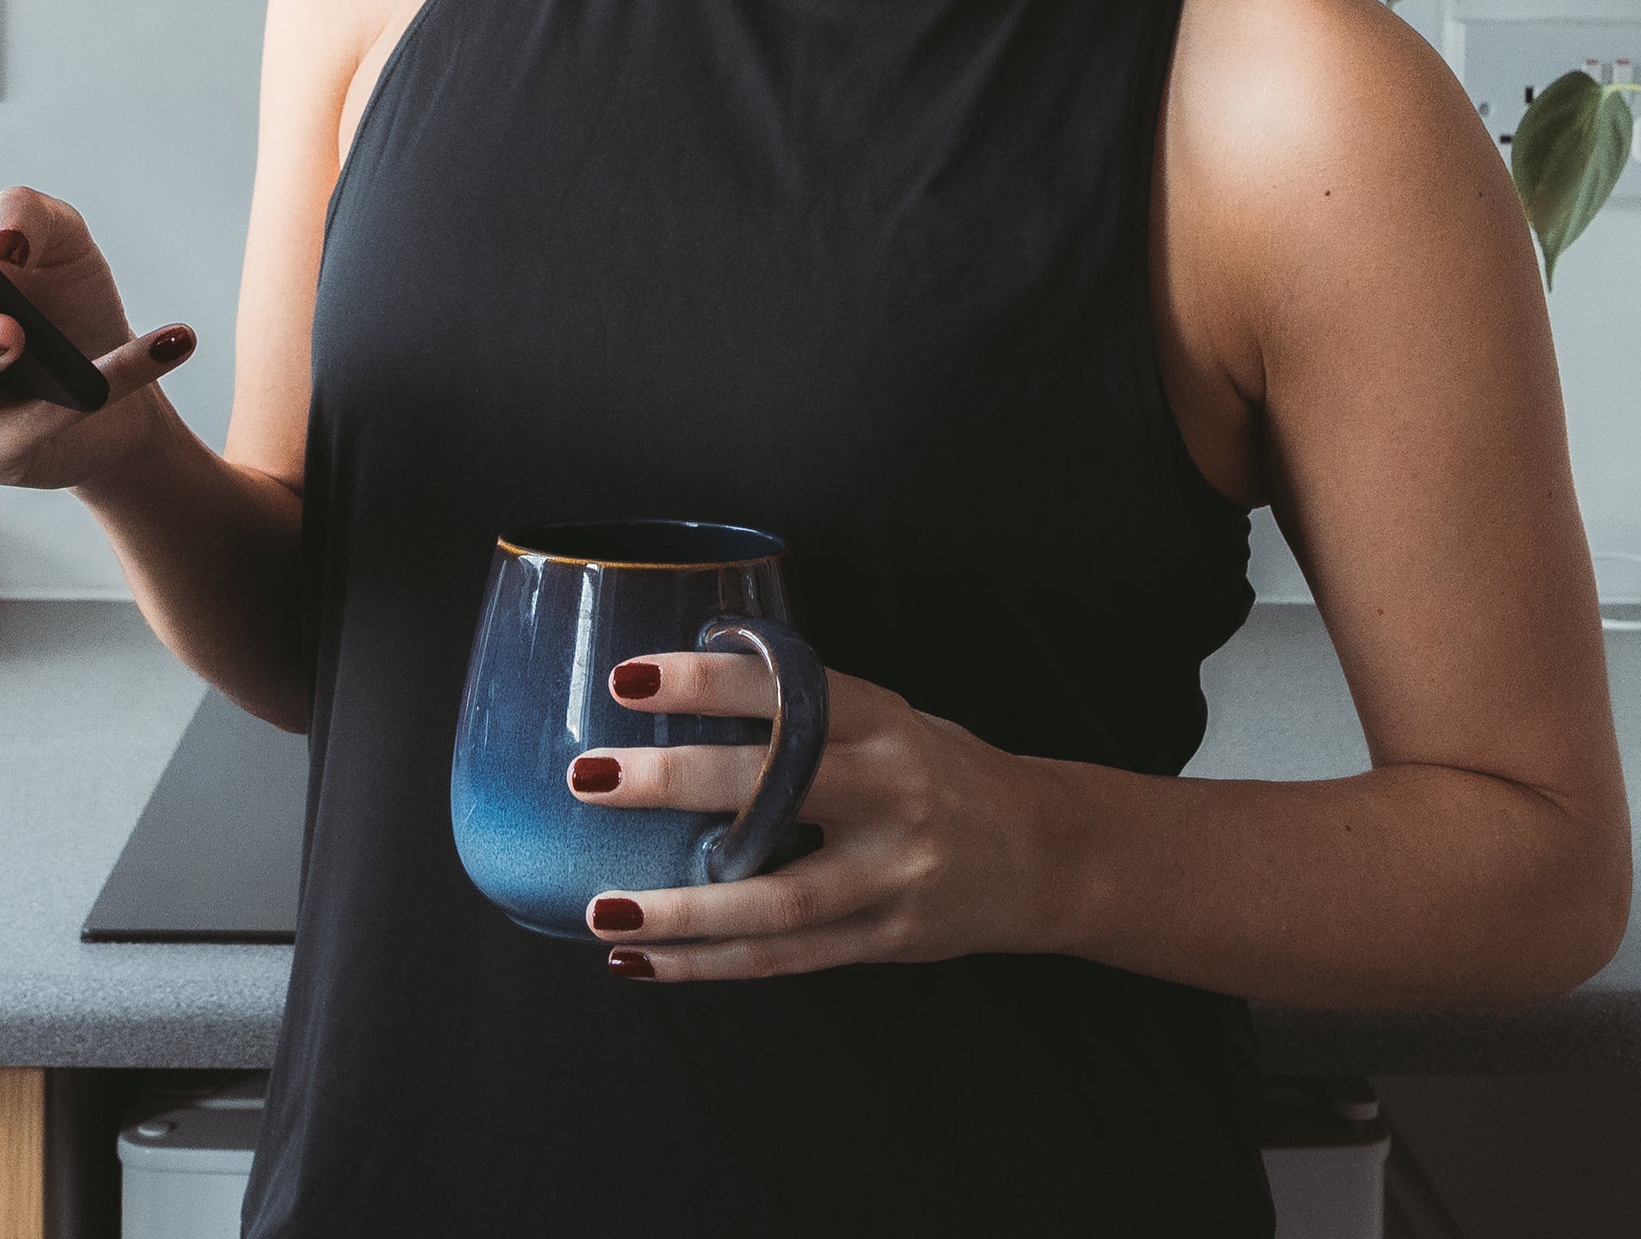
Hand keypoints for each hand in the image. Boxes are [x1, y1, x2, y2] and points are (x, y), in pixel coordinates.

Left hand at [566, 648, 1065, 980]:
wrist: (1050, 854)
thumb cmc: (944, 771)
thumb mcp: (892, 719)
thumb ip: (812, 709)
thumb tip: (692, 676)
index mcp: (885, 722)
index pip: (790, 691)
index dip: (708, 683)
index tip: (627, 679)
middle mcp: (892, 793)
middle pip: (777, 788)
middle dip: (676, 782)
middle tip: (591, 777)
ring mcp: (893, 874)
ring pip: (777, 900)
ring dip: (683, 910)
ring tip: (604, 910)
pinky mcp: (888, 938)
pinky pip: (785, 957)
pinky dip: (708, 963)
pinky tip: (640, 961)